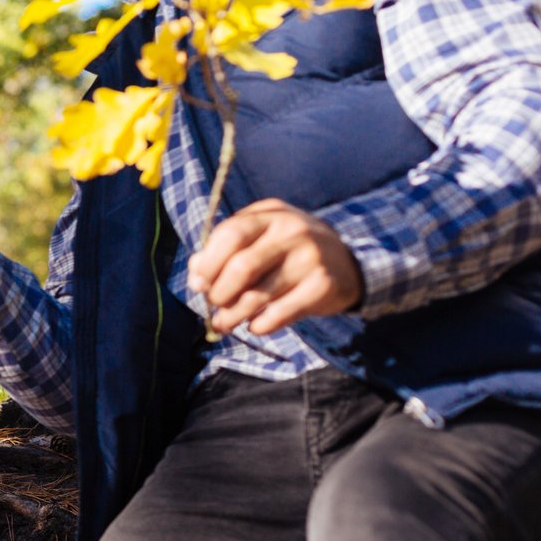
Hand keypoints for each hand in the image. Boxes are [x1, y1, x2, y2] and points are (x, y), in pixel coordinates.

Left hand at [188, 199, 363, 334]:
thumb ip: (224, 248)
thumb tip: (194, 273)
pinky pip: (282, 312)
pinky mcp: (324, 286)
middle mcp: (293, 231)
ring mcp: (310, 258)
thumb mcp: (259, 236)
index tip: (198, 284)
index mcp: (271, 215)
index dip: (208, 263)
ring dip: (233, 315)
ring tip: (223, 324)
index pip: (231, 234)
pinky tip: (254, 326)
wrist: (346, 262)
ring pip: (259, 295)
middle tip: (214, 305)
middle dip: (220, 292)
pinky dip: (261, 324)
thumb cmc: (287, 250)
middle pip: (242, 267)